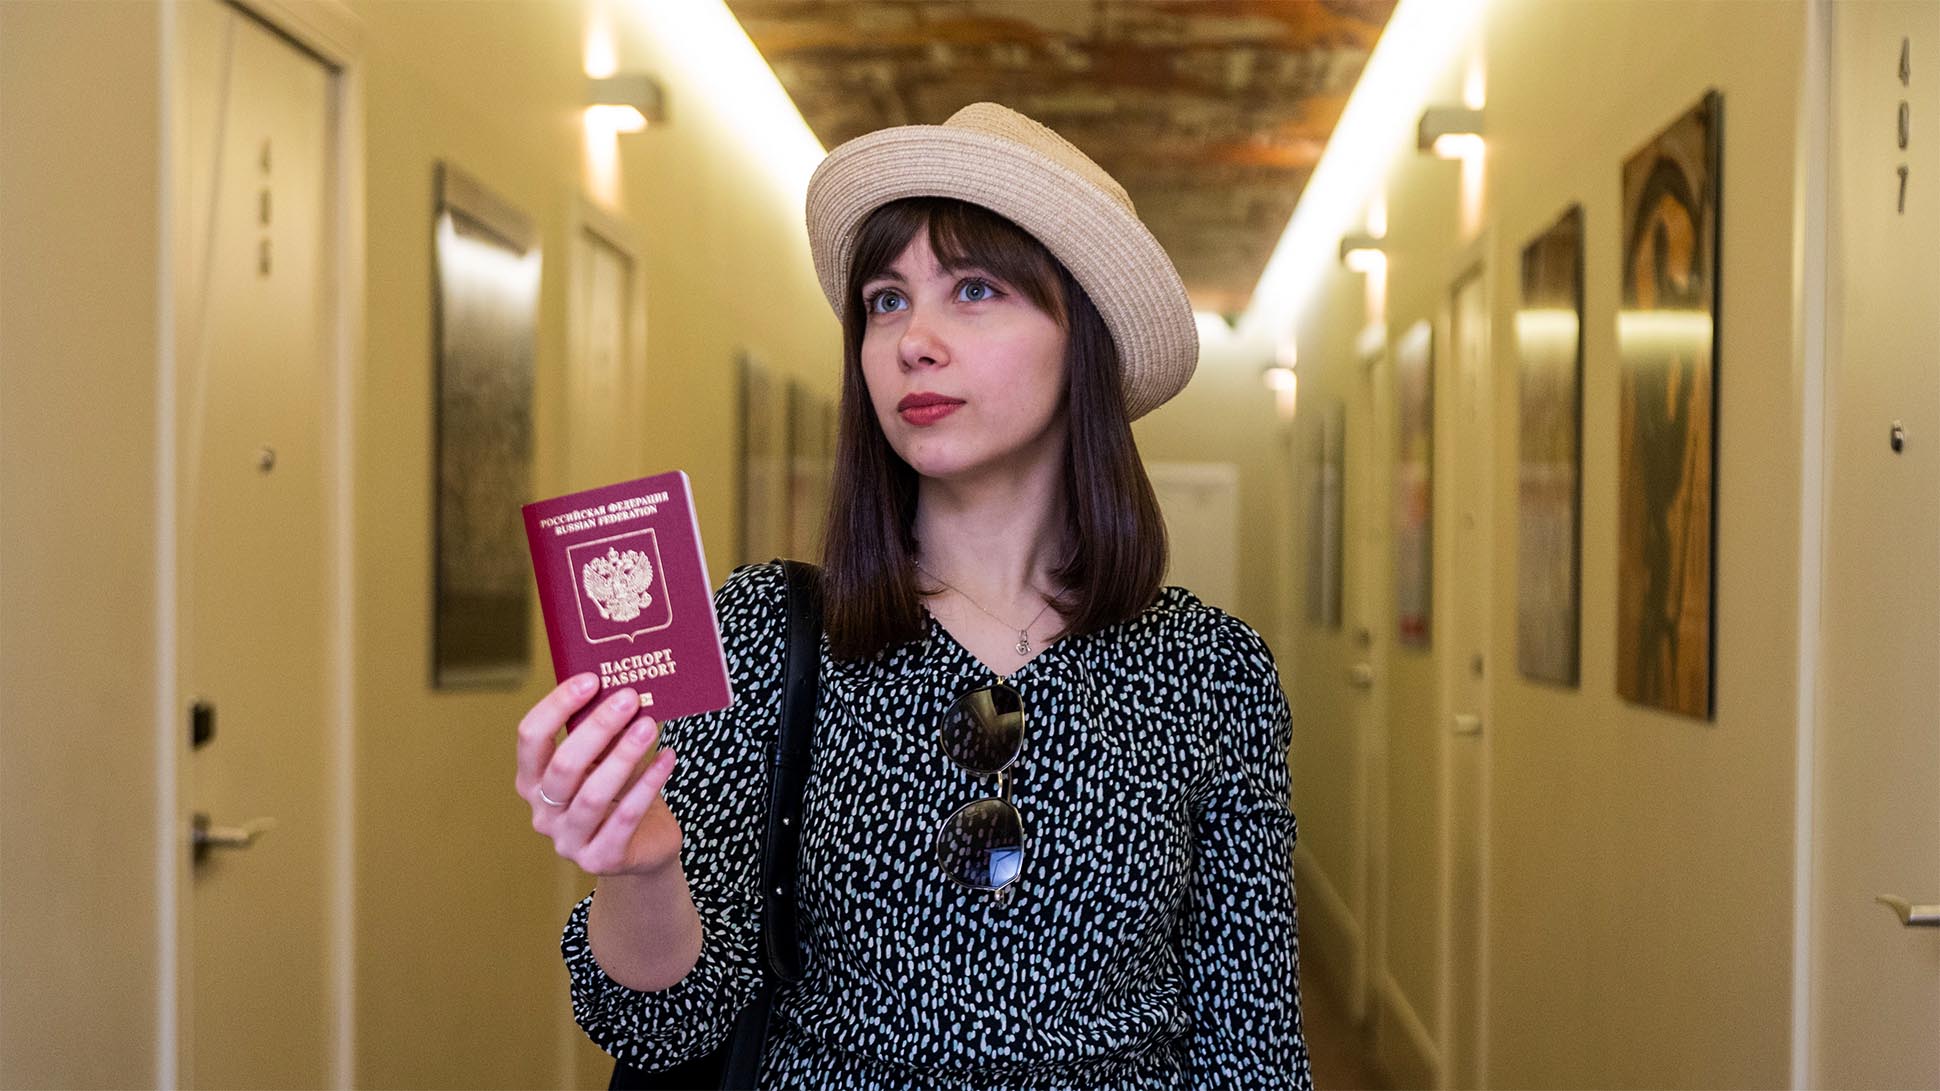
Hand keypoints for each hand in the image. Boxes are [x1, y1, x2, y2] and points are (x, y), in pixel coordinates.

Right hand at [516, 675, 682, 876]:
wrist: (645, 844)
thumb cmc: (620, 791)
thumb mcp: (604, 759)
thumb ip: (602, 732)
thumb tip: (620, 690)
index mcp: (532, 781)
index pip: (530, 738)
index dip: (557, 706)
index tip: (591, 680)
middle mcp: (543, 813)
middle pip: (563, 765)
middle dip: (597, 728)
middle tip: (629, 698)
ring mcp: (568, 841)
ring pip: (593, 794)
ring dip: (623, 755)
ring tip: (649, 726)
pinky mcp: (601, 860)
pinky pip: (625, 817)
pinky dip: (648, 784)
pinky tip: (668, 758)